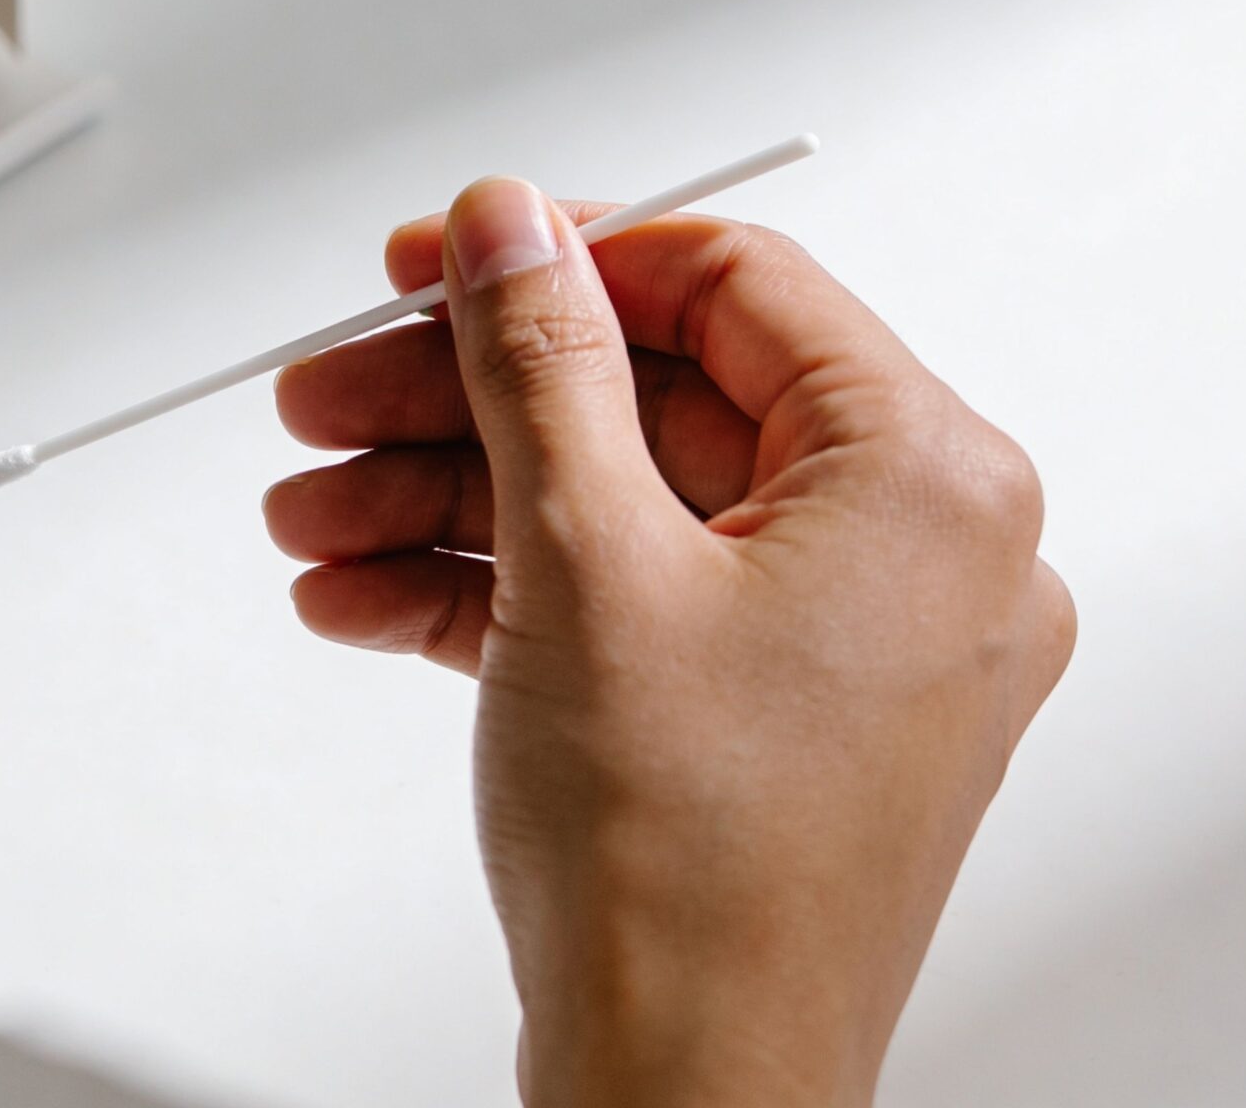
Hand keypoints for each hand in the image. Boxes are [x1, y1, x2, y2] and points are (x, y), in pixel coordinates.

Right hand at [264, 181, 1072, 1105]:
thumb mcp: (583, 560)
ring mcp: (847, 646)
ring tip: (317, 518)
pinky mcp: (773, 717)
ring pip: (624, 507)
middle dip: (465, 406)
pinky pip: (629, 601)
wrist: (680, 1095)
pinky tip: (367, 597)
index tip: (436, 264)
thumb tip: (511, 225)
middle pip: (654, 401)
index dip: (561, 262)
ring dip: (452, 502)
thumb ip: (538, 360)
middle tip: (333, 395)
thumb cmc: (686, 876)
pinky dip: (500, 591)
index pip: (733, 287)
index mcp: (929, 483)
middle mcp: (918, 557)